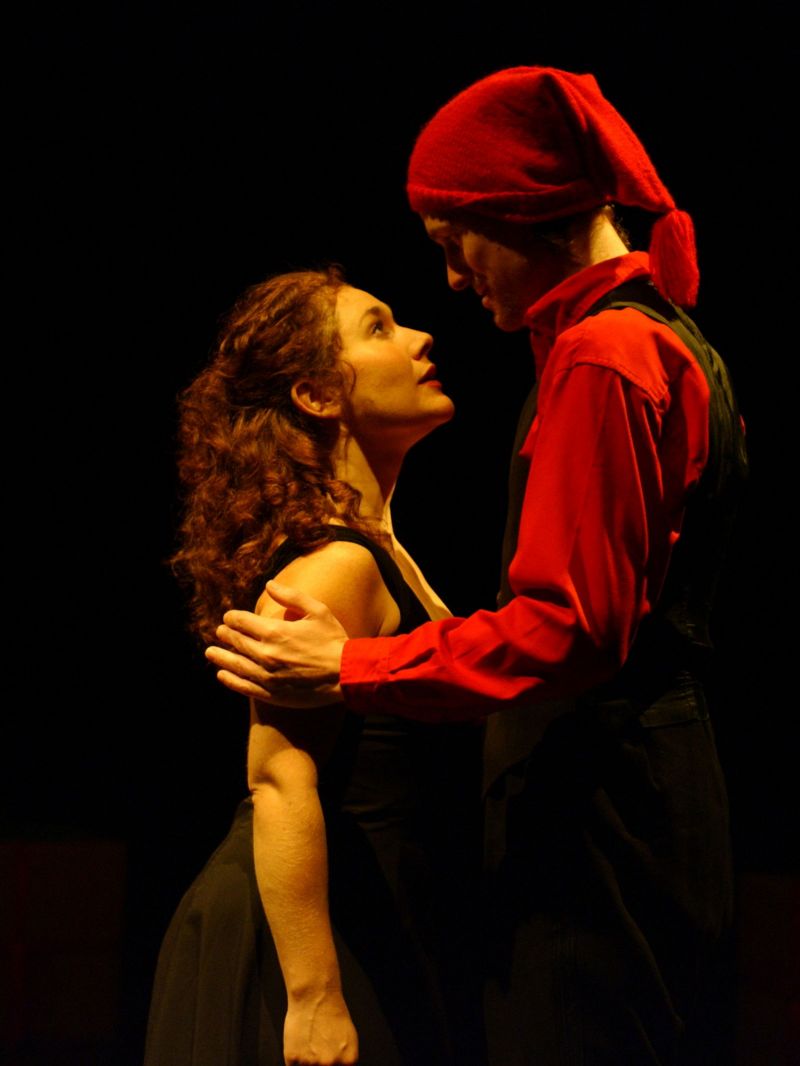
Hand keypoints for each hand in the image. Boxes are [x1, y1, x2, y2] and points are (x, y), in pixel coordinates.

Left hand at [205, 581, 346, 706]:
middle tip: (219, 632)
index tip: (229, 617)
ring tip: (210, 653)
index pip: (242, 621)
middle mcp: (266, 654)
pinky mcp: (271, 693)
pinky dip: (230, 680)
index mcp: (275, 632)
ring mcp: (266, 676)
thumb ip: (291, 596)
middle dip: (226, 635)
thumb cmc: (333, 640)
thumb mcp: (317, 611)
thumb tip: (269, 584)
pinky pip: (243, 686)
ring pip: (235, 664)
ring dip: (220, 657)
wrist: (346, 675)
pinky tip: (222, 675)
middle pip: (236, 642)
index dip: (232, 618)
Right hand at [283, 994, 358, 1064]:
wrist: (315, 995)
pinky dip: (295, 1055)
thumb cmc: (332, 1012)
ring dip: (306, 1060)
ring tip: (310, 1041)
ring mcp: (310, 1063)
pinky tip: (301, 1040)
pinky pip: (292, 1065)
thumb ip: (344, 1060)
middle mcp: (330, 1065)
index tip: (327, 1059)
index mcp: (347, 1061)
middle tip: (317, 1048)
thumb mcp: (349, 1039)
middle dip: (318, 1063)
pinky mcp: (292, 1058)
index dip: (332, 1064)